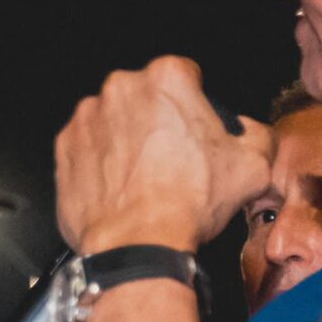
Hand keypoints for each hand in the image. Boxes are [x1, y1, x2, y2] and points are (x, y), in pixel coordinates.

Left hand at [56, 55, 272, 252]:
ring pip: (114, 119)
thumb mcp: (252, 168)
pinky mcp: (65, 146)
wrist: (138, 245)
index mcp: (167, 78)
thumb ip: (257, 136)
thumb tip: (248, 131)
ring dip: (127, 139)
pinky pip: (87, 147)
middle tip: (172, 158)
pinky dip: (100, 162)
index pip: (185, 76)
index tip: (195, 129)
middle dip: (158, 119)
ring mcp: (87, 116)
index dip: (195, 104)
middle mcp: (121, 87)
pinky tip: (120, 187)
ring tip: (144, 177)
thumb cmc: (189, 203)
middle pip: (145, 95)